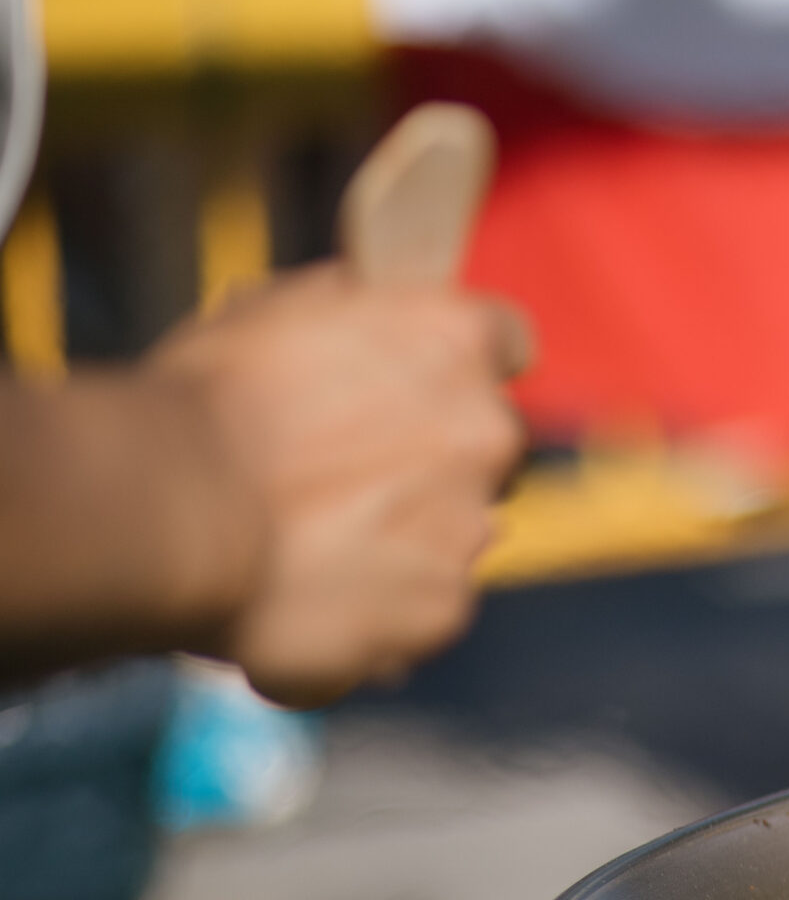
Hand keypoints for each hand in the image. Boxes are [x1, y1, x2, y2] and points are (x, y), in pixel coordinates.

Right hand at [149, 263, 529, 706]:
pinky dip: (387, 602)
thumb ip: (339, 304)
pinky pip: (429, 601)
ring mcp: (472, 523)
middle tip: (348, 475)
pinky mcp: (447, 604)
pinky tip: (319, 592)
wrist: (169, 514)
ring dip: (409, 532)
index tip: (427, 384)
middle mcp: (486, 430)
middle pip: (489, 442)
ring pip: (460, 526)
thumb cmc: (204, 404)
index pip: (507, 342)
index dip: (463, 365)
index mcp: (454, 341)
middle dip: (436, 456)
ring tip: (317, 542)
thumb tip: (355, 295)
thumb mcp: (266, 313)